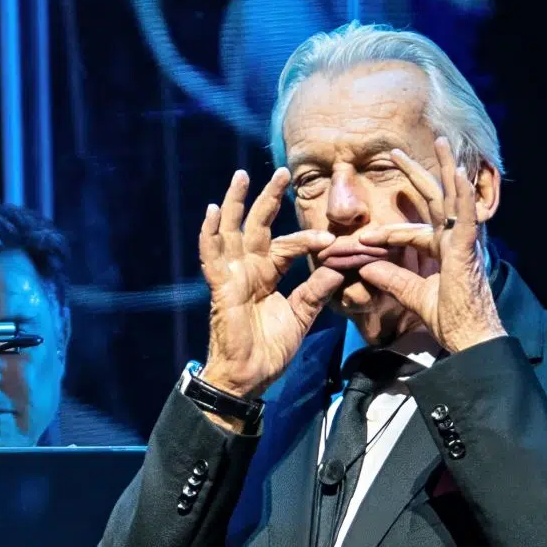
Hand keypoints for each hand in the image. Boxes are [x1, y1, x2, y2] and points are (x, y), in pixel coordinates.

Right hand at [197, 168, 342, 399]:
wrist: (249, 375)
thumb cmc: (270, 349)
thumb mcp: (302, 316)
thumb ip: (317, 291)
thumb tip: (338, 268)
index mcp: (266, 274)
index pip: (287, 245)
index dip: (309, 239)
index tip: (332, 240)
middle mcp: (247, 268)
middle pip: (257, 225)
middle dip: (268, 197)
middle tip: (282, 171)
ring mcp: (232, 274)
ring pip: (231, 230)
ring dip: (235, 203)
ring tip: (241, 176)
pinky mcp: (220, 285)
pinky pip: (211, 255)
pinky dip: (209, 233)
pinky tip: (210, 211)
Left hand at [353, 137, 506, 354]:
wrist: (469, 337)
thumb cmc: (448, 319)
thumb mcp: (412, 294)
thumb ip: (391, 278)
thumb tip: (365, 266)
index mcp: (442, 251)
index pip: (412, 231)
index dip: (387, 232)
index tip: (362, 238)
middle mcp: (454, 240)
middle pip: (435, 199)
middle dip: (417, 173)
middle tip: (398, 151)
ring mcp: (463, 242)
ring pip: (453, 197)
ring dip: (446, 168)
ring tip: (440, 142)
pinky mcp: (468, 248)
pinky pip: (466, 216)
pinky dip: (462, 194)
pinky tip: (457, 174)